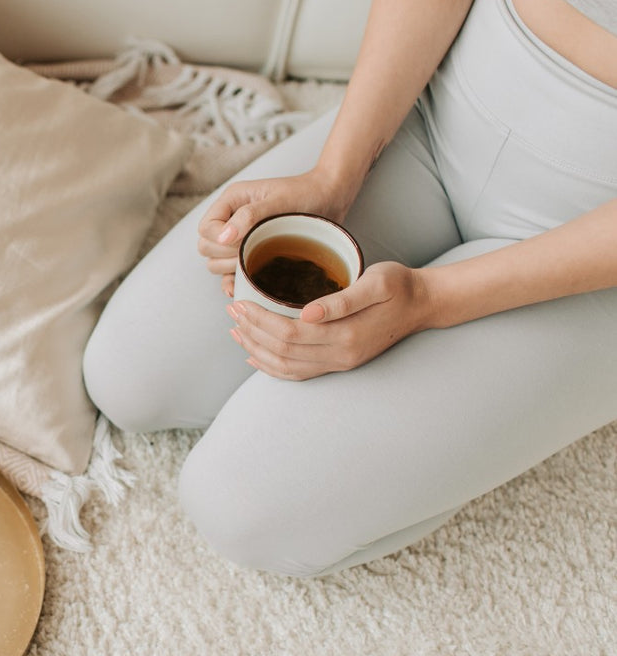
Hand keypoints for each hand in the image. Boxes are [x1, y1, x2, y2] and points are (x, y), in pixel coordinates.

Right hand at [198, 169, 348, 296]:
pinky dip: (234, 282)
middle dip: (224, 256)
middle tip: (250, 254)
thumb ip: (249, 216)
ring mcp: (239, 238)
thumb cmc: (306, 193)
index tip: (242, 242)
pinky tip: (245, 288)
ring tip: (255, 265)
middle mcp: (231, 220)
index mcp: (231, 201)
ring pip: (215, 262)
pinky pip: (230, 273)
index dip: (218, 240)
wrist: (329, 199)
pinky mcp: (250, 254)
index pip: (206, 228)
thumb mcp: (279, 201)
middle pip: (206, 247)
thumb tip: (224, 237)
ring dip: (230, 269)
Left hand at [226, 261, 432, 379]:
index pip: (288, 333)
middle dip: (251, 331)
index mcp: (346, 335)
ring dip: (256, 349)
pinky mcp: (339, 364)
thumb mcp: (377, 282)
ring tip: (235, 329)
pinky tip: (254, 353)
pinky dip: (271, 366)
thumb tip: (306, 313)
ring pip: (285, 366)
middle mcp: (340, 356)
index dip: (259, 319)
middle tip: (231, 309)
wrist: (424, 305)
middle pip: (281, 351)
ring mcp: (339, 364)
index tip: (239, 301)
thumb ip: (342, 299)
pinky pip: (297, 373)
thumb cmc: (399, 286)